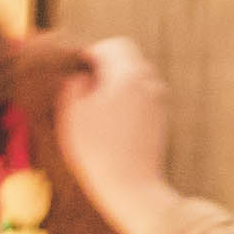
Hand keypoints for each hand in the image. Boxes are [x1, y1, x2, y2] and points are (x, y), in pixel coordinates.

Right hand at [50, 36, 175, 233]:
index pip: (114, 46)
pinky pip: (142, 97)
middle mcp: (150, 83)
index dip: (92, 54)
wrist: (131, 187)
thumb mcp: (72, 114)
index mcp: (129, 75)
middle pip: (128, 59)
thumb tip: (82, 75)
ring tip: (96, 109)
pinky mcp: (161, 119)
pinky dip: (127, 100)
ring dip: (117, 84)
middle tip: (85, 89)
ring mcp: (159, 101)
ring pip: (136, 78)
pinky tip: (111, 123)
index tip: (77, 71)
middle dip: (106, 67)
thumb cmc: (96, 150)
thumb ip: (74, 85)